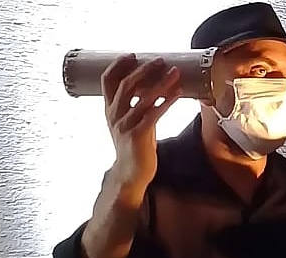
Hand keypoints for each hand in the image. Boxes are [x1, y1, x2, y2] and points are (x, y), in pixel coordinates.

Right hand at [101, 54, 181, 189]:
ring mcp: (125, 126)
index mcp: (110, 111)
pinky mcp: (138, 136)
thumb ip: (137, 108)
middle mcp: (115, 116)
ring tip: (175, 73)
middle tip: (160, 60)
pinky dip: (167, 101)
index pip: (107, 81)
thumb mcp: (130, 124)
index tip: (131, 55)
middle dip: (144, 70)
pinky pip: (154, 114)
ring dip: (161, 83)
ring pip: (143, 98)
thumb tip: (155, 89)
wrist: (131, 174)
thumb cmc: (134, 148)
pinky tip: (178, 93)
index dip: (118, 66)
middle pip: (126, 85)